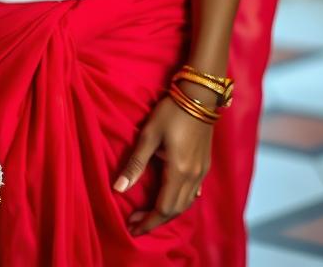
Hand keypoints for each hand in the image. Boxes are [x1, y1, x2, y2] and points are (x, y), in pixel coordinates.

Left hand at [113, 91, 212, 236]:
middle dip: (155, 220)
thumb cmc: (172, 111)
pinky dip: (180, 202)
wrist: (200, 95)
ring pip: (186, 204)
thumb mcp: (149, 134)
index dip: (147, 221)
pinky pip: (193, 194)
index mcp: (179, 172)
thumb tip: (118, 188)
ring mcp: (202, 172)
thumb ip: (135, 163)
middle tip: (135, 223)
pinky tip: (171, 198)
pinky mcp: (204, 165)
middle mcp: (193, 177)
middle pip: (175, 210)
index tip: (131, 227)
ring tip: (148, 214)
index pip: (163, 208)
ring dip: (167, 213)